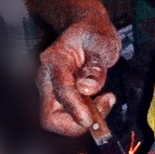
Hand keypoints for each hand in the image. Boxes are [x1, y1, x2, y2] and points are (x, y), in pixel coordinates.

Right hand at [37, 15, 122, 135]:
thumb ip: (96, 65)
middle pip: (50, 117)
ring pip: (59, 121)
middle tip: (102, 109)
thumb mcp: (102, 42)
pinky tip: (103, 100)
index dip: (74, 108)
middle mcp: (47, 78)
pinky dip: (87, 117)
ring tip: (107, 99)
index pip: (60, 89)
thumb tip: (88, 88)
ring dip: (84, 120)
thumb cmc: (95, 34)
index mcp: (54, 60)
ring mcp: (52, 90)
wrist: (89, 30)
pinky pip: (70, 118)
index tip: (89, 121)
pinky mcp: (61, 99)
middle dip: (75, 123)